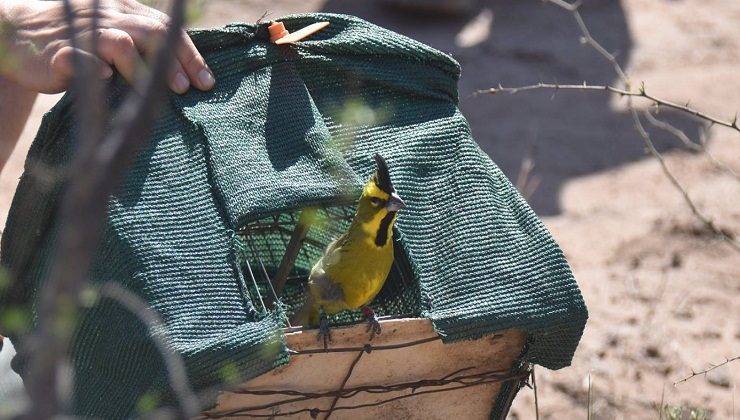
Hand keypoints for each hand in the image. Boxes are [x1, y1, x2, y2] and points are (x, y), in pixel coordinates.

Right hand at [0, 0, 214, 93]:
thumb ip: (145, 43)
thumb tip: (188, 71)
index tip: (207, 81)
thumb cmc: (79, 39)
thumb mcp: (115, 30)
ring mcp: (83, 33)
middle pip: (151, 33)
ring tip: (163, 92)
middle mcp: (108, 17)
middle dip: (174, 61)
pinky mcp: (58, 52)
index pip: (166, 29)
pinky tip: (107, 78)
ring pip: (120, 44)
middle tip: (188, 88)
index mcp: (125, 11)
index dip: (189, 55)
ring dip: (143, 69)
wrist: (18, 31)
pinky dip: (94, 67)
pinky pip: (80, 58)